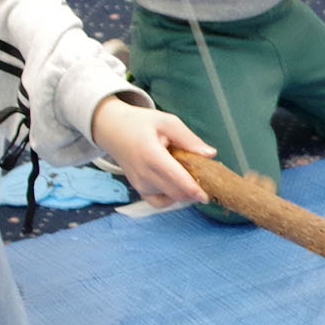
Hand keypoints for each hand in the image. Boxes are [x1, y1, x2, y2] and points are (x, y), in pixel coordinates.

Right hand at [91, 96, 211, 206]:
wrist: (113, 130)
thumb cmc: (141, 123)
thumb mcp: (167, 122)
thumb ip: (189, 139)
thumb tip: (211, 154)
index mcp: (151, 154)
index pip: (175, 178)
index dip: (193, 189)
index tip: (208, 194)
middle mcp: (143, 174)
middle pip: (176, 192)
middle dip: (195, 192)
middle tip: (208, 181)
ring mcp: (140, 185)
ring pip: (170, 198)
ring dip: (185, 193)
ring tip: (192, 177)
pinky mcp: (139, 190)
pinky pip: (159, 203)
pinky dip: (172, 198)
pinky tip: (178, 186)